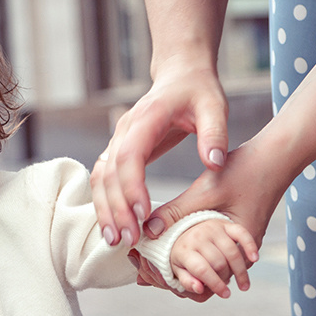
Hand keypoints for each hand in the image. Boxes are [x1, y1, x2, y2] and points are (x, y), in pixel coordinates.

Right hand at [92, 58, 229, 245]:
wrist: (180, 74)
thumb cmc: (199, 91)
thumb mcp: (215, 107)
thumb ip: (215, 134)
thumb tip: (213, 164)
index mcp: (147, 118)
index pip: (129, 156)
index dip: (132, 187)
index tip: (143, 214)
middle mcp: (124, 129)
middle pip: (109, 173)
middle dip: (116, 209)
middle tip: (129, 240)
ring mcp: (117, 139)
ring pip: (100, 179)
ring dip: (105, 210)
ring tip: (115, 241)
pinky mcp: (118, 150)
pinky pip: (103, 179)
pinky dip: (105, 203)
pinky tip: (113, 226)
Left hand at [169, 218, 257, 298]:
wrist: (188, 219)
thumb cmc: (184, 250)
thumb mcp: (176, 266)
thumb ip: (185, 280)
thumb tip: (199, 289)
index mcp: (184, 248)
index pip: (202, 270)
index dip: (215, 285)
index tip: (224, 294)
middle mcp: (199, 235)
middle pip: (220, 264)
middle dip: (226, 279)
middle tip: (228, 287)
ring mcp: (214, 227)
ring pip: (232, 253)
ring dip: (241, 271)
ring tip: (243, 285)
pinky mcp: (227, 222)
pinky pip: (242, 234)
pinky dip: (250, 247)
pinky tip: (254, 259)